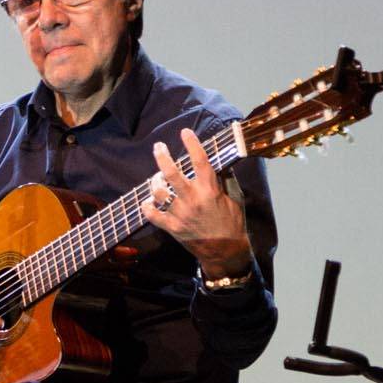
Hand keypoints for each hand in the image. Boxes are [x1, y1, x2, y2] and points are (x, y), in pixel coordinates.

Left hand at [140, 128, 253, 277]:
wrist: (225, 250)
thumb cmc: (232, 222)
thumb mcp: (235, 197)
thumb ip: (226, 178)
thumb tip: (219, 161)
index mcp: (210, 190)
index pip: (200, 161)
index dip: (192, 144)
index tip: (184, 132)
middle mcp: (193, 200)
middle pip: (171, 174)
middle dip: (162, 156)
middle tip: (158, 147)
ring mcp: (181, 214)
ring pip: (158, 192)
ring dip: (154, 181)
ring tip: (156, 177)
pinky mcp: (172, 228)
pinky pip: (152, 214)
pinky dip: (147, 206)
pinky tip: (149, 201)